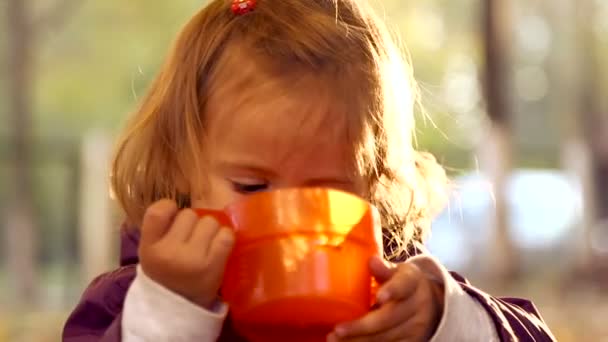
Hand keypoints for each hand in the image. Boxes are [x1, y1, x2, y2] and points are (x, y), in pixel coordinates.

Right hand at [138, 199, 234, 308]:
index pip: (158, 211)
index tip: (173, 218)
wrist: (179, 309)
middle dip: (192, 224)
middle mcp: (170, 252)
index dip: (169, 208)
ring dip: (210, 230)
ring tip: (204, 245)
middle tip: (191, 240)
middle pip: (189, 214)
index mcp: (149, 248)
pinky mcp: (214, 265)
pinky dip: (225, 238)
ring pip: (209, 221)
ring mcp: (193, 258)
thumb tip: (177, 202)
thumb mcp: (150, 252)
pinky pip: (226, 235)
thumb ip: (158, 228)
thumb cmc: (166, 274)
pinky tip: (218, 248)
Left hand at [327, 257, 444, 341]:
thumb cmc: (405, 283)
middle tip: (338, 330)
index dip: (392, 291)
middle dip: (362, 327)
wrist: (431, 302)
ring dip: (359, 341)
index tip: (380, 297)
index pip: (403, 285)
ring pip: (387, 337)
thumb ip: (383, 270)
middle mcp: (418, 305)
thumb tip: (371, 261)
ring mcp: (417, 327)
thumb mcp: (398, 272)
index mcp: (413, 281)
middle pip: (390, 318)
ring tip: (335, 339)